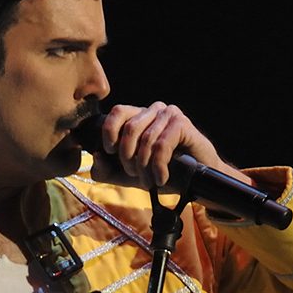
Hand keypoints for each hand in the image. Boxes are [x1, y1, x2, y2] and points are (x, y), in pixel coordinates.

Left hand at [95, 102, 246, 189]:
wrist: (195, 182)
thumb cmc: (160, 173)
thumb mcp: (126, 176)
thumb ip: (106, 170)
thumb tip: (97, 157)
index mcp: (138, 117)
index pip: (116, 112)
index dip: (110, 132)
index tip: (111, 153)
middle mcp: (154, 111)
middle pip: (129, 128)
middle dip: (128, 157)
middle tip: (135, 174)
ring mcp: (170, 115)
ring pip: (146, 139)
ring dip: (144, 166)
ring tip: (149, 180)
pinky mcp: (183, 124)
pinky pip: (162, 145)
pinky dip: (158, 166)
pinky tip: (161, 177)